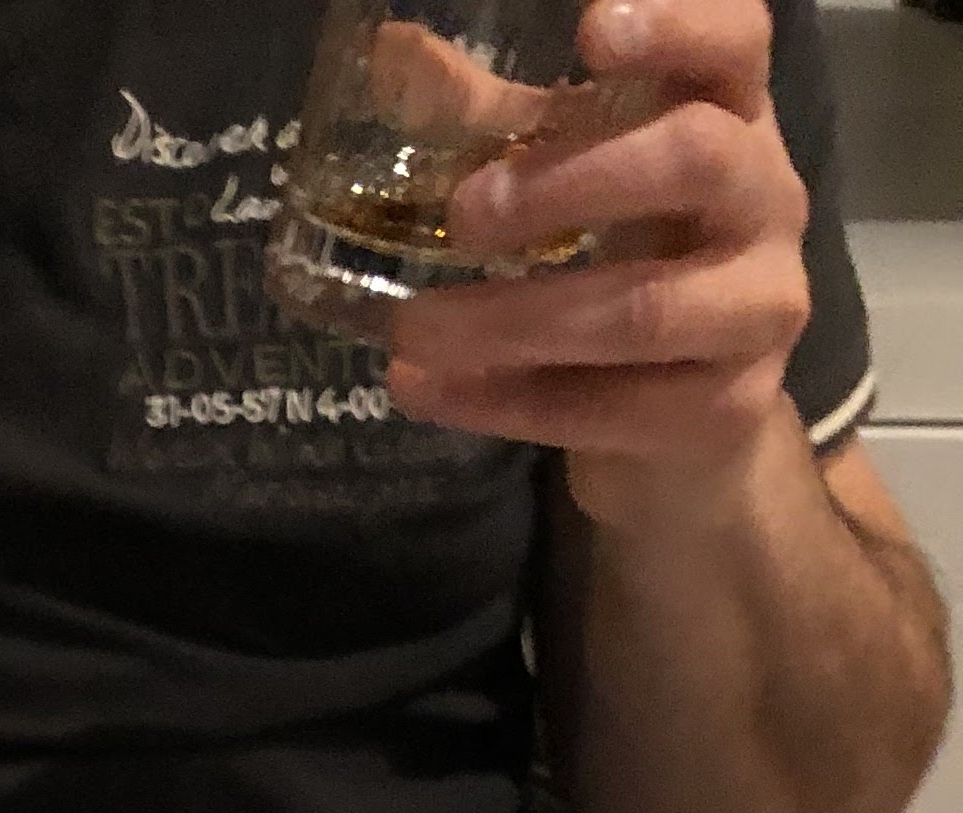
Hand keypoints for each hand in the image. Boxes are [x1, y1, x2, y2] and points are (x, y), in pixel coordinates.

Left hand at [381, 0, 812, 522]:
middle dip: (568, 184)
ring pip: (644, 308)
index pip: (738, 40)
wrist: (689, 422)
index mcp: (735, 116)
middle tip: (463, 214)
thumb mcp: (575, 171)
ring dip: (511, 322)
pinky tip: (429, 392)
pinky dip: (507, 403)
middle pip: (694, 160)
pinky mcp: (728, 410)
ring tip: (410, 331)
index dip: (678, 25)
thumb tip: (395, 55)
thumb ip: (498, 116)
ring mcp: (761, 308)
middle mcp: (768, 199)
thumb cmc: (633, 255)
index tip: (591, 30)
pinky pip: (611, 409)